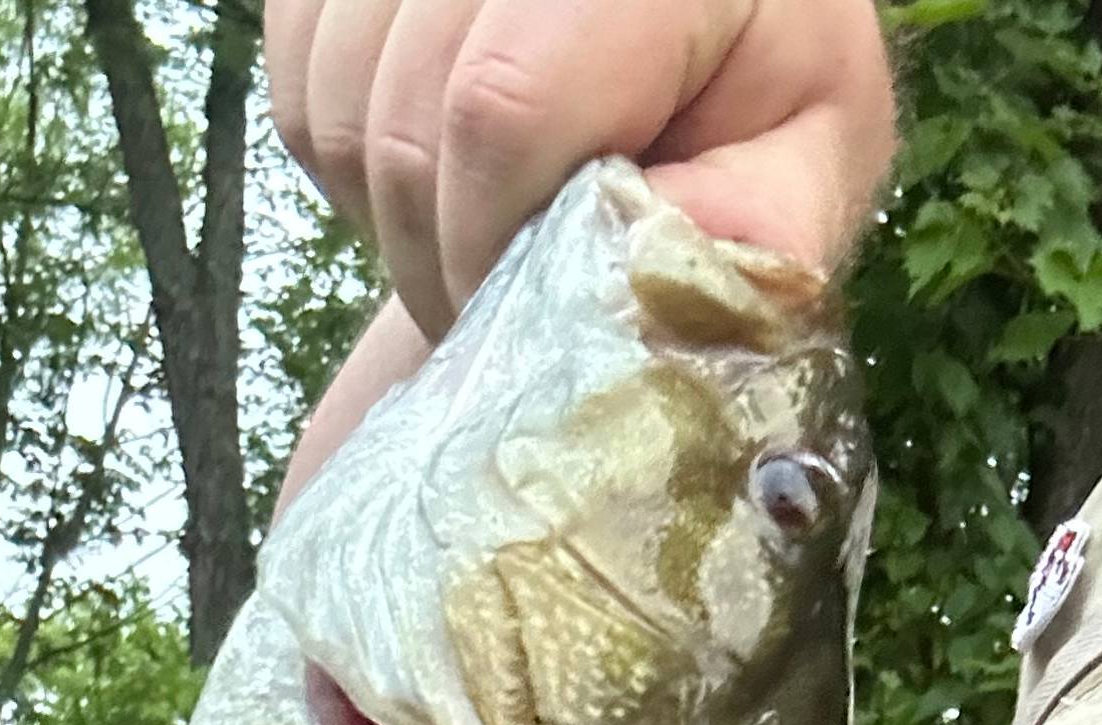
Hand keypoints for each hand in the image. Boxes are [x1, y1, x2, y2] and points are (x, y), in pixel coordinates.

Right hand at [266, 0, 896, 500]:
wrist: (692, 34)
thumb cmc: (762, 90)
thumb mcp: (808, 160)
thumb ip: (750, 228)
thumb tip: (647, 292)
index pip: (500, 106)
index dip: (497, 246)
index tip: (530, 313)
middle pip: (402, 120)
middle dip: (443, 255)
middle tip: (505, 297)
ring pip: (332, 111)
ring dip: (392, 217)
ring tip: (480, 230)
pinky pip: (292, 86)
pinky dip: (346, 163)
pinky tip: (435, 168)